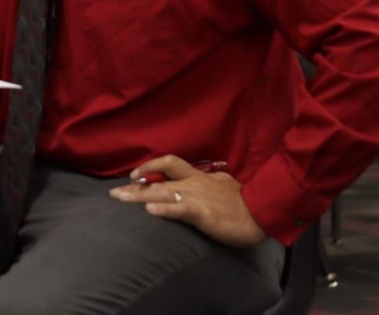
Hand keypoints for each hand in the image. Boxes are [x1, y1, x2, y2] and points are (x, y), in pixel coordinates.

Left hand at [108, 155, 267, 248]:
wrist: (265, 211)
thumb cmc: (247, 203)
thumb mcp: (226, 186)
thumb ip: (213, 182)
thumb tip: (209, 179)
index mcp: (199, 177)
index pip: (169, 166)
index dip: (150, 168)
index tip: (134, 175)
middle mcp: (194, 183)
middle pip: (158, 178)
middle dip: (134, 185)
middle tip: (113, 192)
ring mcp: (197, 196)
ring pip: (162, 192)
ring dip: (138, 195)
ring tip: (120, 198)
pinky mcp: (203, 213)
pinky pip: (180, 209)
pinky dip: (163, 210)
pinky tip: (149, 212)